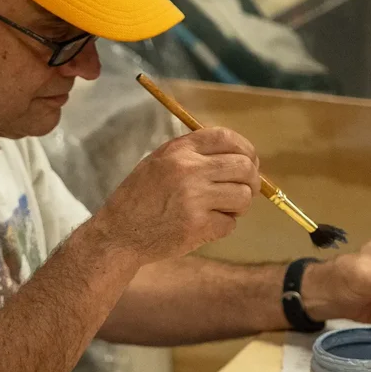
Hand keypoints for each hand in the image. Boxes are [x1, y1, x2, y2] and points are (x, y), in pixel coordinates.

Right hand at [94, 127, 260, 263]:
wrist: (118, 234)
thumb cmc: (140, 198)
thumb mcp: (158, 163)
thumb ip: (192, 155)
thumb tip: (237, 157)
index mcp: (179, 150)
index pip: (226, 138)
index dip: (245, 149)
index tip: (250, 161)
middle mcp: (188, 170)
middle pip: (243, 167)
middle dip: (252, 180)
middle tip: (246, 190)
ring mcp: (195, 198)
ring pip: (242, 196)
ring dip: (238, 206)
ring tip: (222, 209)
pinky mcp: (198, 225)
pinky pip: (230, 223)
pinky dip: (223, 226)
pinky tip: (205, 226)